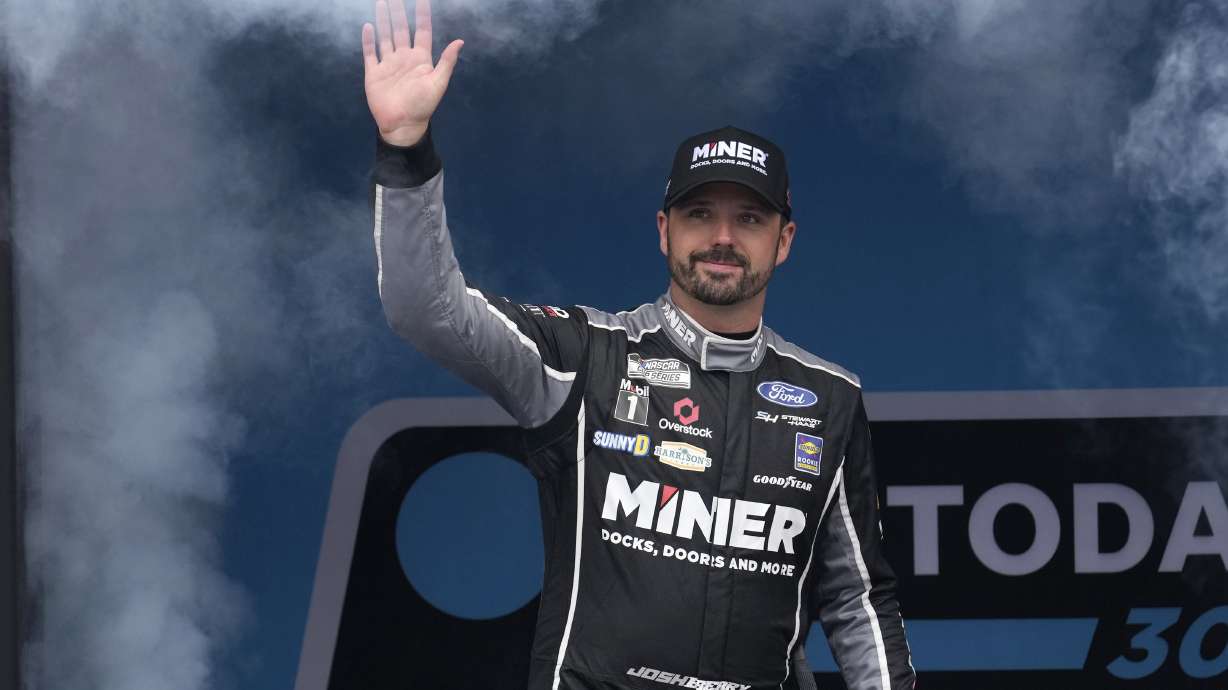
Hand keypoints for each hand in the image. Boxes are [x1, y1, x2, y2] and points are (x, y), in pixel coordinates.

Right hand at [362, 0, 462, 145]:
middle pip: (400, 29)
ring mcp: (389, 64)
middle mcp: (404, 58)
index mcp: (420, 59)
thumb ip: (447, 62)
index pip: (422, 30)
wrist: (402, 125)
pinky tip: (368, 26)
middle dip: (398, 12)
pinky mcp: (374, 73)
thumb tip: (460, 41)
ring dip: (383, 20)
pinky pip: (370, 53)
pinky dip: (368, 40)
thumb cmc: (423, 106)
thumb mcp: (438, 83)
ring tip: (382, 3)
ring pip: (385, 36)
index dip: (422, 14)